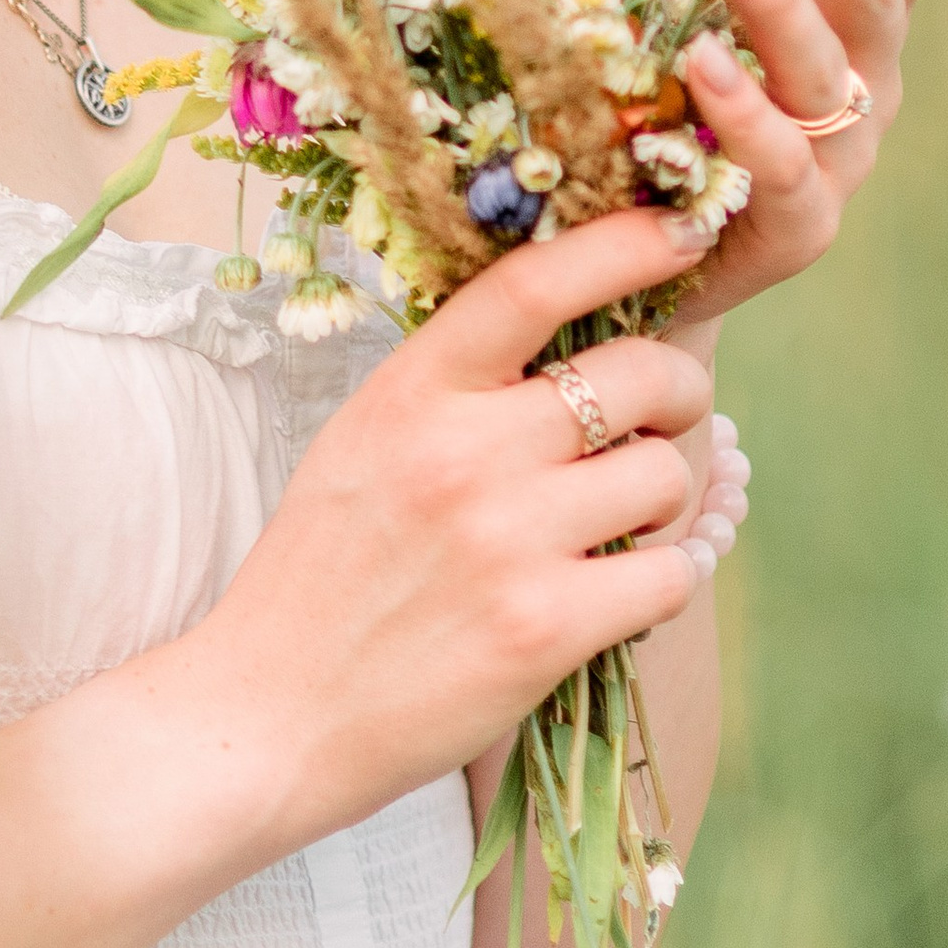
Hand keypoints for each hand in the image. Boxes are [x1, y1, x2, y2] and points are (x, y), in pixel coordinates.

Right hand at [203, 204, 715, 840]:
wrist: (266, 715)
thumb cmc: (321, 577)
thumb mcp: (362, 445)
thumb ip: (454, 390)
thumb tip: (576, 338)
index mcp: (410, 392)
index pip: (534, 283)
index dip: (624, 245)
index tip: (681, 232)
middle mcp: (461, 452)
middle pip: (639, 375)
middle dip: (674, 396)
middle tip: (656, 427)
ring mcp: (507, 540)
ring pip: (666, 478)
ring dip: (662, 504)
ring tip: (612, 530)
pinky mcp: (544, 628)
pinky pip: (668, 575)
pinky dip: (657, 585)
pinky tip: (609, 598)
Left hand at [675, 0, 947, 322]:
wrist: (664, 266)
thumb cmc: (686, 113)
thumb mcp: (716, 14)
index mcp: (863, 22)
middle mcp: (867, 83)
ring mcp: (841, 159)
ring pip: (825, 72)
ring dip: (782, 3)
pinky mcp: (800, 227)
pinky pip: (780, 165)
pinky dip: (746, 111)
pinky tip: (705, 60)